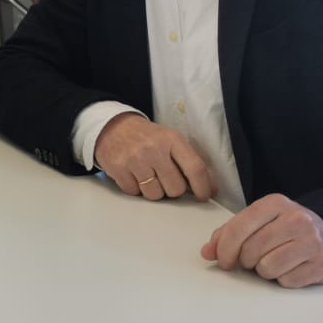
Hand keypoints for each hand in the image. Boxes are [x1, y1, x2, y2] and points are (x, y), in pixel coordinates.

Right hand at [94, 113, 213, 200]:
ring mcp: (134, 160)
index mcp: (172, 139)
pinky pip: (134, 193)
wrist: (112, 126)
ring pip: (155, 195)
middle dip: (173, 189)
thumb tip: (209, 187)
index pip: (195, 168)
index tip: (204, 196)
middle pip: (175, 188)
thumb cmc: (147, 137)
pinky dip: (136, 188)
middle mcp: (154, 149)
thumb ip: (187, 160)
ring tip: (148, 176)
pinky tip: (133, 175)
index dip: (203, 187)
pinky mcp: (118, 169)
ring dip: (154, 190)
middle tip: (166, 179)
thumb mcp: (170, 139)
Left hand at [201, 194, 322, 287]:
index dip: (225, 248)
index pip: (239, 228)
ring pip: (268, 268)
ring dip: (266, 271)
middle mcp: (296, 219)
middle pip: (251, 251)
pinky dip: (284, 280)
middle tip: (254, 260)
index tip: (223, 260)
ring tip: (275, 262)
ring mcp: (312, 241)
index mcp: (275, 204)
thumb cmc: (288, 231)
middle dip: (246, 261)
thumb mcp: (260, 222)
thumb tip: (207, 252)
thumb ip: (230, 233)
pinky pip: (287, 281)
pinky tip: (293, 269)